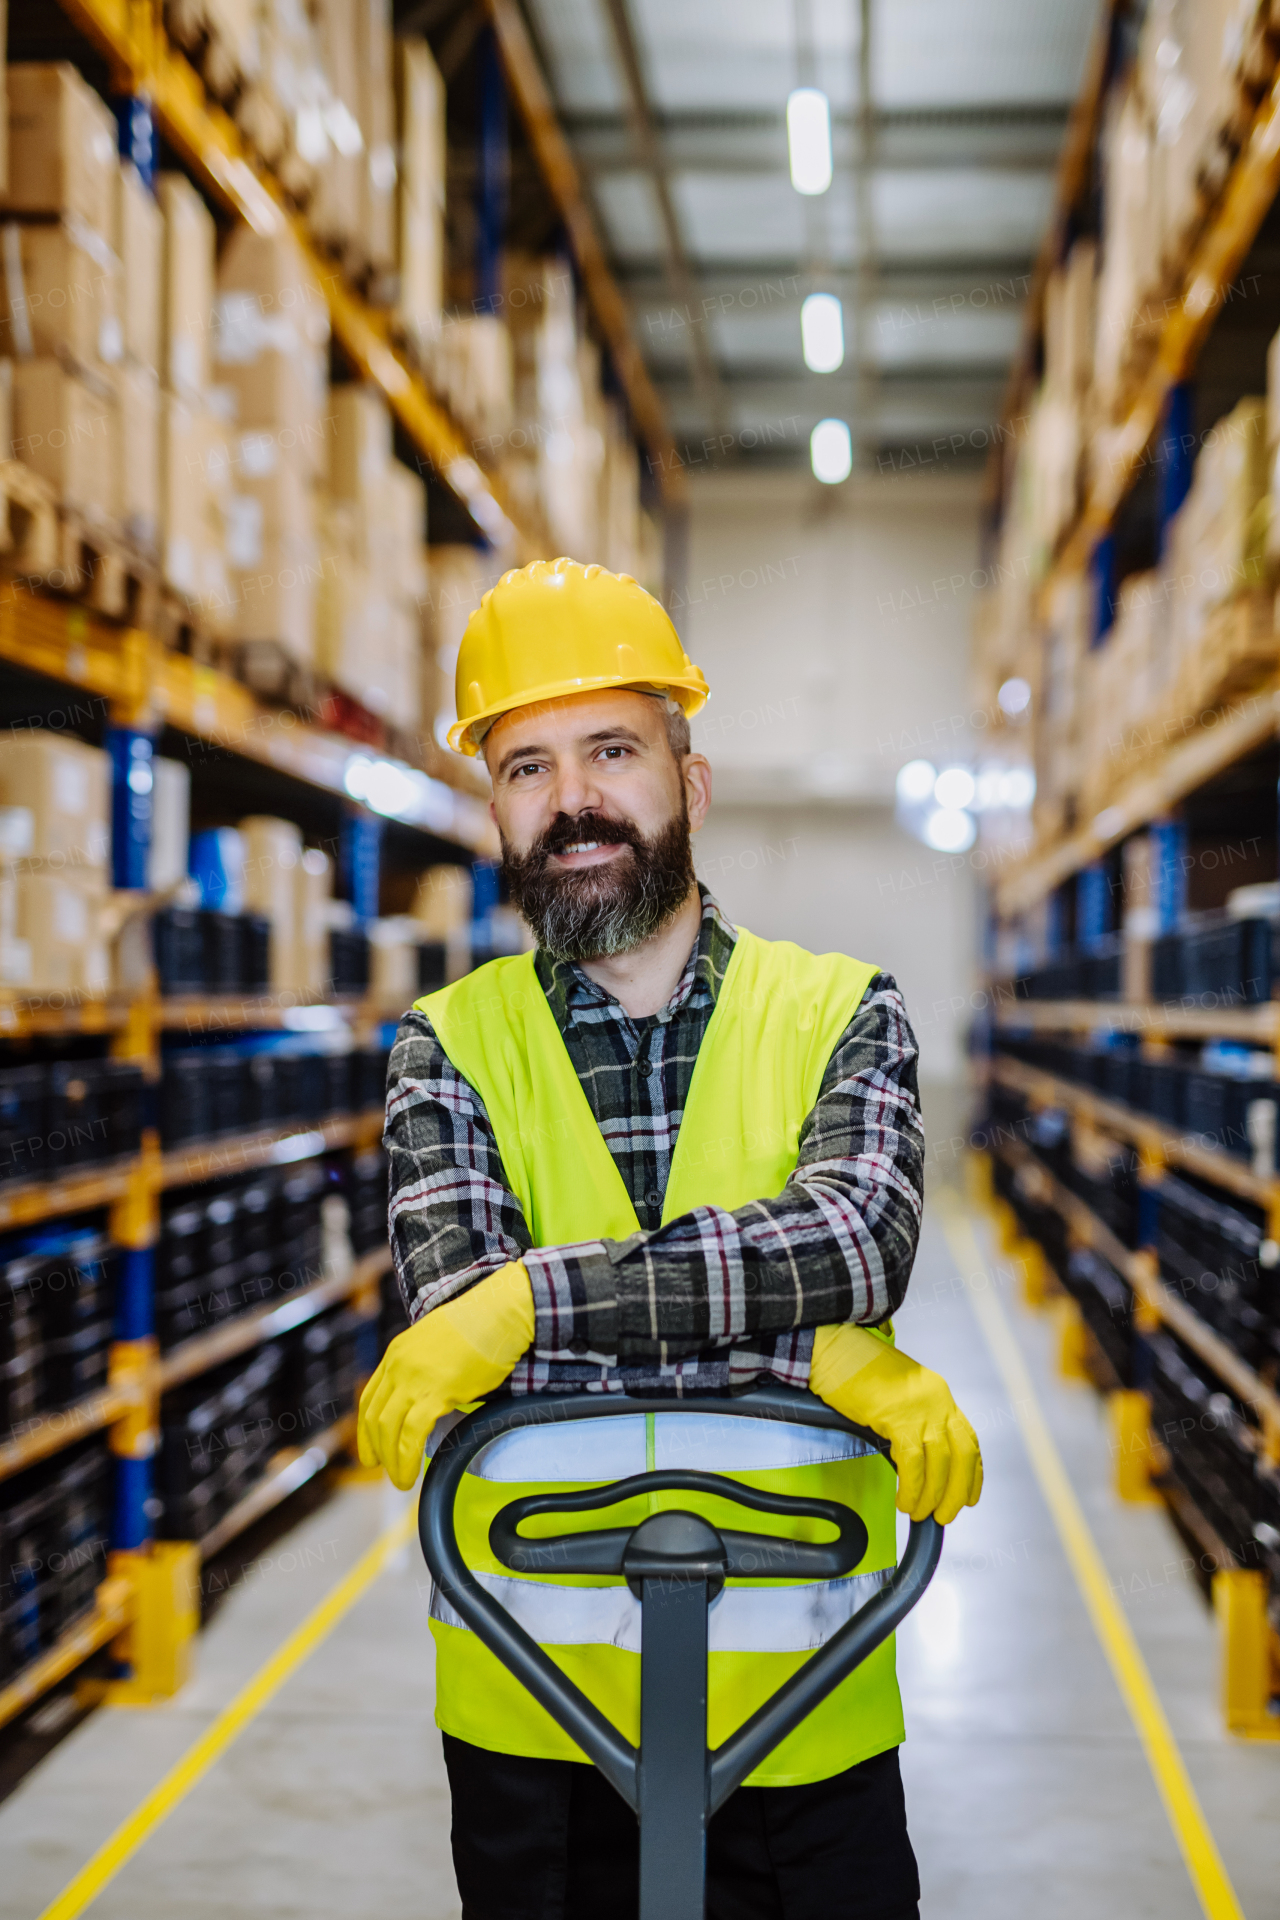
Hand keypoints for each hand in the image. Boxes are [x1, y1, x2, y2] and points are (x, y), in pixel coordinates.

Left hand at [357, 1261, 534, 1489]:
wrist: (498, 1313)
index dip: (366, 1429)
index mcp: (397, 1353)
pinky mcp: (436, 1392)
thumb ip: (424, 1366)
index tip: (370, 1449)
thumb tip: (429, 1392)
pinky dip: (406, 1459)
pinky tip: (411, 1475)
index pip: (369, 1398)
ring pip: (388, 1429)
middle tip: (382, 1469)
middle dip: (376, 1449)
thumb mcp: (436, 1341)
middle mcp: (398, 1366)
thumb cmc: (479, 1325)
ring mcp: (414, 1379)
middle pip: (375, 1416)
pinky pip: (411, 1434)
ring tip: (400, 1480)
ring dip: (391, 1461)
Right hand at [810, 1323, 981, 1525]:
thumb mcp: (898, 1392)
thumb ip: (914, 1418)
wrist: (835, 1347)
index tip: (968, 1498)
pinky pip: (912, 1462)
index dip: (972, 1474)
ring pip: (939, 1463)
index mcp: (939, 1393)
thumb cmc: (857, 1370)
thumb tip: (916, 1459)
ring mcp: (920, 1407)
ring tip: (919, 1513)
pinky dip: (911, 1487)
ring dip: (931, 1495)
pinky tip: (903, 1501)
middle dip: (957, 1491)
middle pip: (961, 1455)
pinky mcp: (898, 1415)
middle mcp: (938, 1400)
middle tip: (944, 1516)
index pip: (968, 1440)